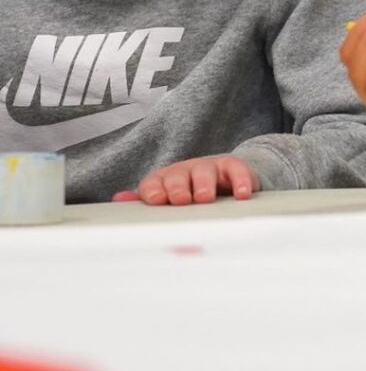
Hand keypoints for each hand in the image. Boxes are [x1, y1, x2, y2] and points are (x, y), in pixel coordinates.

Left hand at [111, 156, 258, 205]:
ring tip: (205, 198)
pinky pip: (237, 170)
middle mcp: (186, 171)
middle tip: (181, 200)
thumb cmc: (189, 193)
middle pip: (179, 175)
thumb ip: (146, 202)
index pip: (154, 182)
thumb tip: (119, 200)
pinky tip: (241, 194)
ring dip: (204, 184)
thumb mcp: (167, 199)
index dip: (154, 190)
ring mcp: (209, 167)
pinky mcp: (233, 167)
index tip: (156, 200)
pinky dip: (240, 181)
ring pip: (205, 171)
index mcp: (165, 180)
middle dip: (178, 187)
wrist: (222, 178)